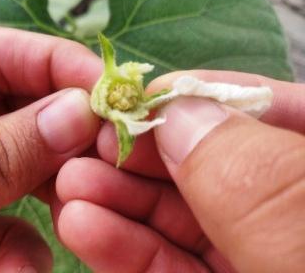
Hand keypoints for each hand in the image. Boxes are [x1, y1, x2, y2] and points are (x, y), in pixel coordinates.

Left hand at [0, 28, 100, 272]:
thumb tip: (74, 113)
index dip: (53, 64)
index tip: (105, 87)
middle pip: (20, 113)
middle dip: (66, 133)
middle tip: (112, 150)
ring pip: (29, 177)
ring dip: (58, 193)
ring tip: (79, 206)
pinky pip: (14, 239)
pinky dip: (26, 257)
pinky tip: (20, 270)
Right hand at [53, 70, 304, 272]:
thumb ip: (255, 175)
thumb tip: (180, 112)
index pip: (266, 111)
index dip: (203, 96)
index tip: (143, 96)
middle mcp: (284, 208)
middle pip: (208, 164)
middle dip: (142, 152)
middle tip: (88, 141)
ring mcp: (250, 252)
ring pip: (179, 217)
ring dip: (117, 198)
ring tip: (69, 182)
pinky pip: (169, 265)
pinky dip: (123, 246)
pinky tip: (80, 223)